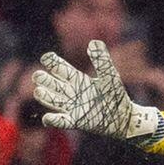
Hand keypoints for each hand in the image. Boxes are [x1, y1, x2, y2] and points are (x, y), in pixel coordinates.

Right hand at [35, 41, 163, 143]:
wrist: (124, 117)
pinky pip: (61, 121)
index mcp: (77, 79)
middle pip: (51, 83)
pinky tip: (48, 118)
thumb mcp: (109, 75)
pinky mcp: (76, 121)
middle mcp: (71, 92)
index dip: (51, 62)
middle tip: (39, 76)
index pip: (59, 68)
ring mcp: (71, 107)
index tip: (47, 57)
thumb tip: (93, 43)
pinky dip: (53, 120)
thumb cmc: (116, 95)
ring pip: (51, 100)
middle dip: (42, 79)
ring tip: (39, 91)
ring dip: (43, 96)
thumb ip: (102, 60)